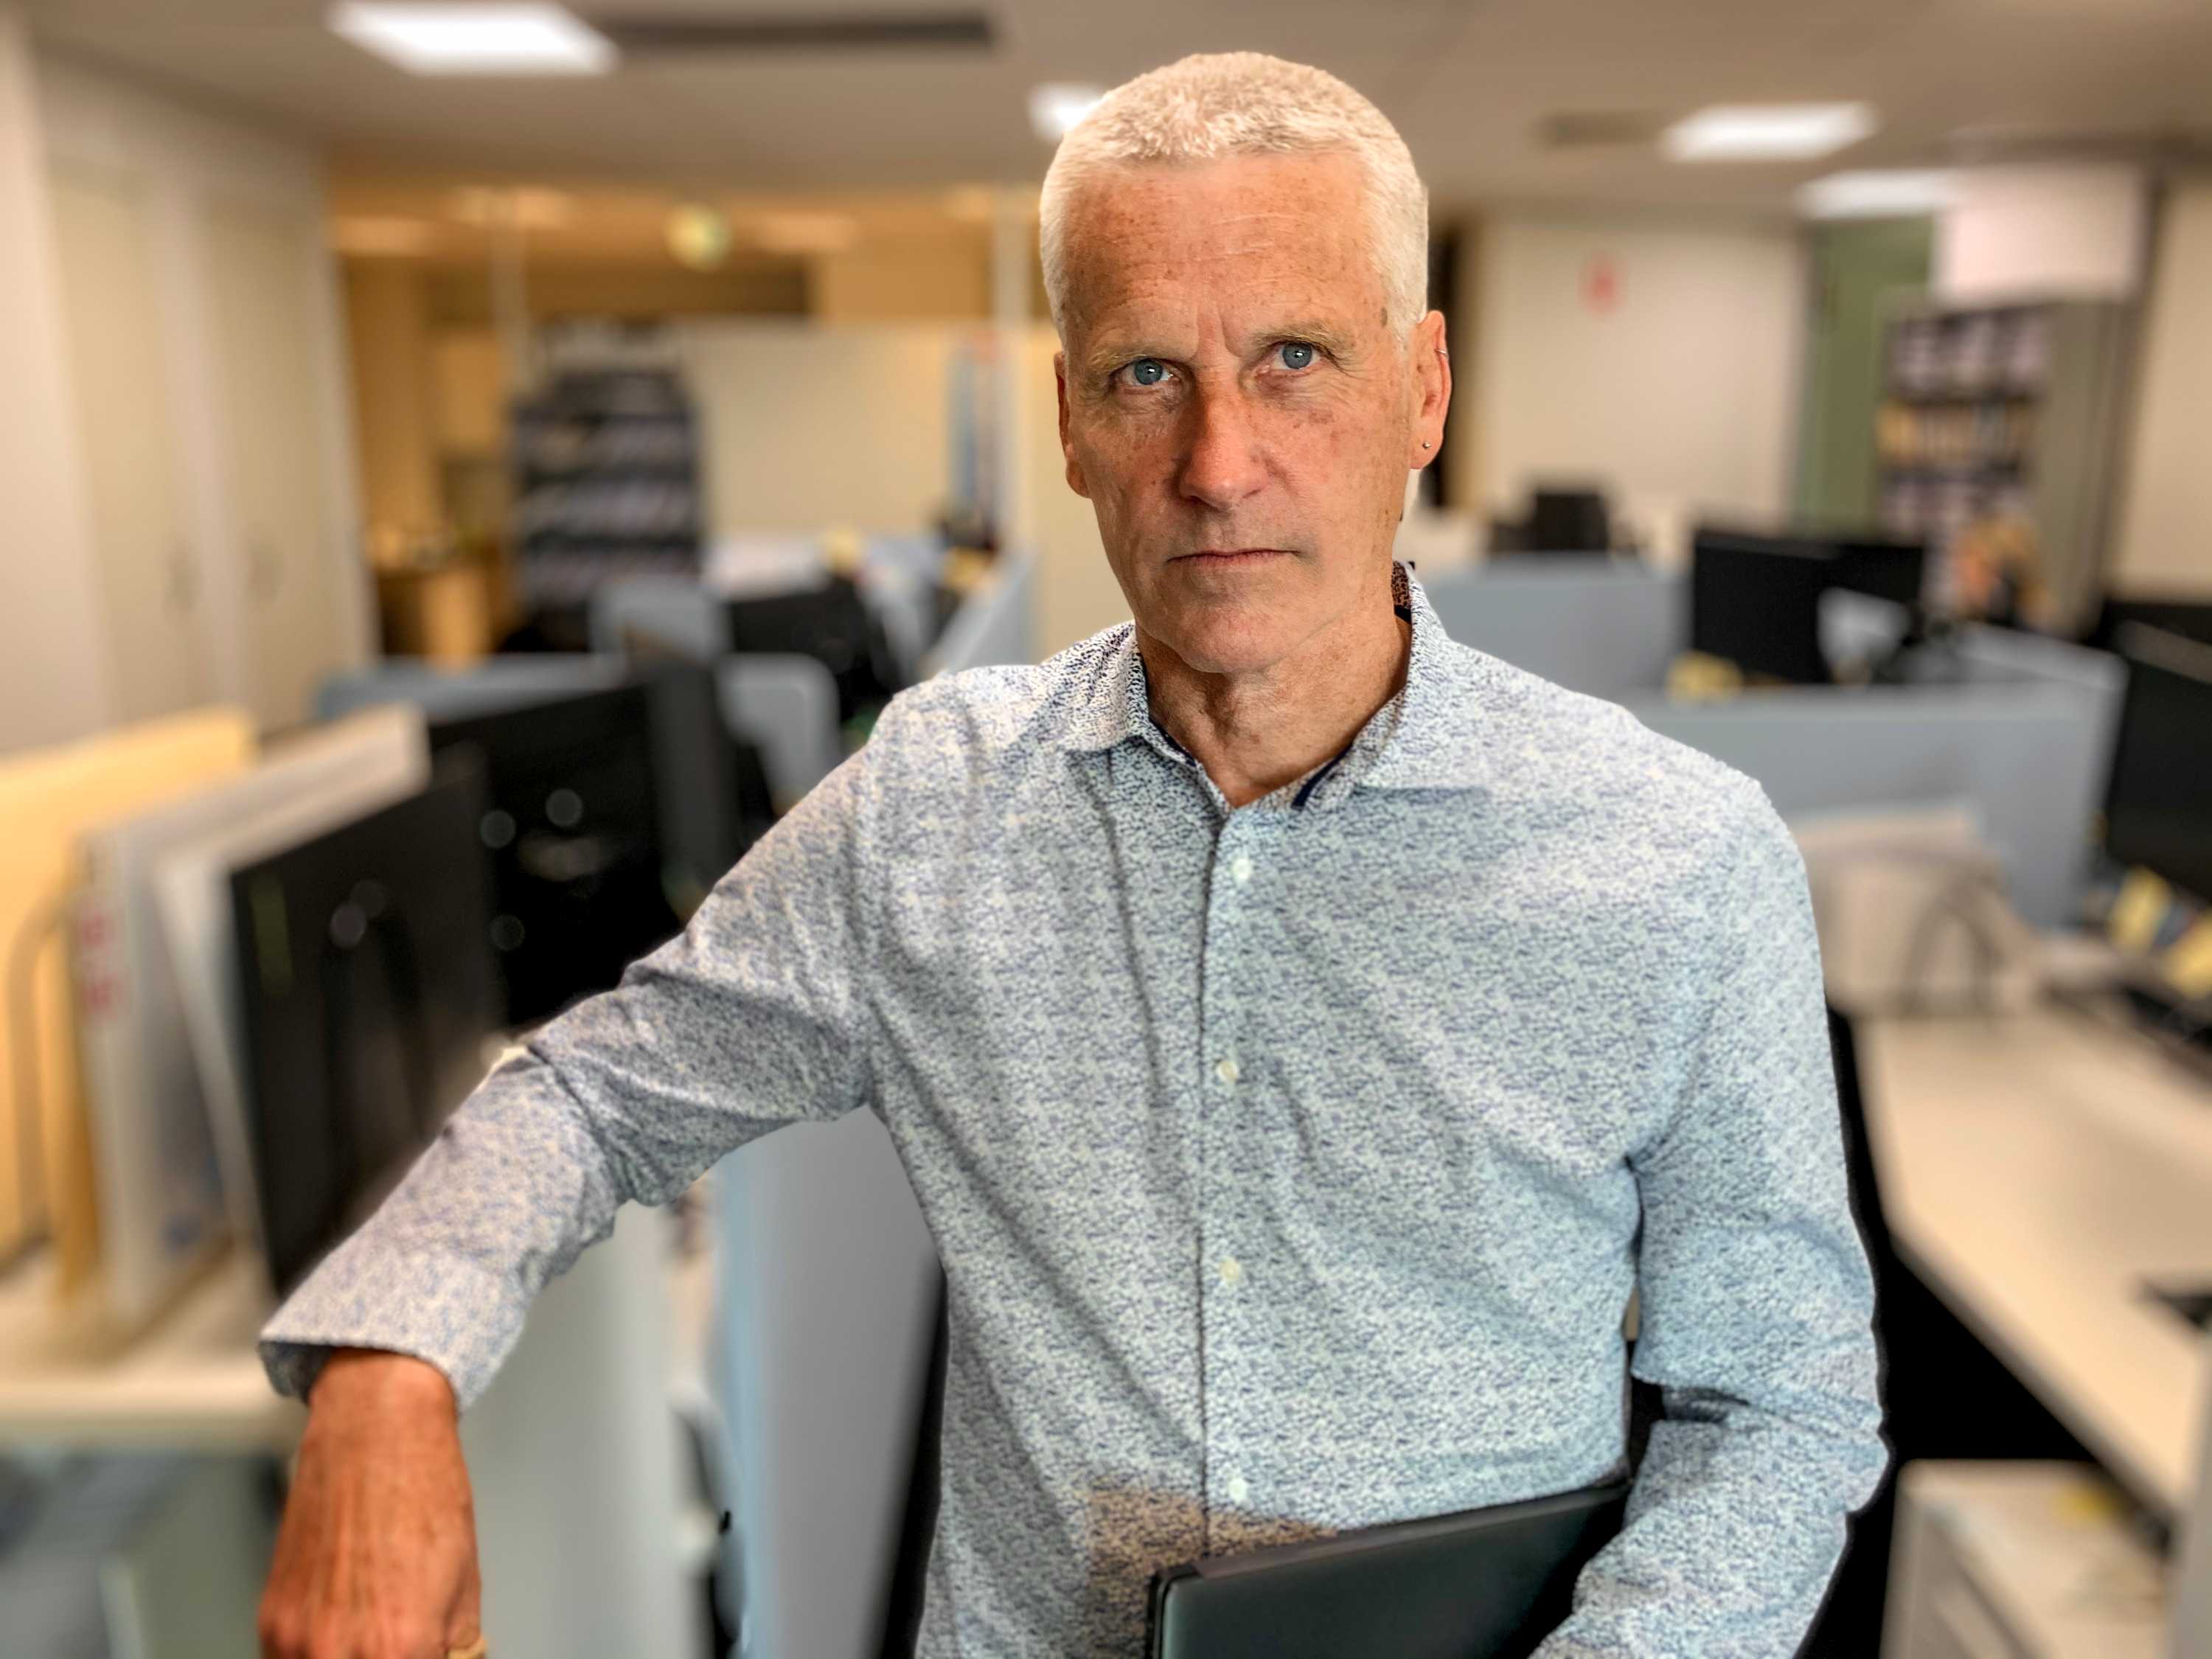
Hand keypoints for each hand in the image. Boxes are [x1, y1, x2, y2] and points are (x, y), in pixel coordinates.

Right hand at [259, 1349, 483, 1658]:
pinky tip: (344, 1626)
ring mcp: (294, 1638)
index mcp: (398, 1649)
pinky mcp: (270, 1619)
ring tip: (371, 1635)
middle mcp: (336, 1652)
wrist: (376, 1437)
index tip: (424, 1655)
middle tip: (399, 1644)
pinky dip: (316, 1653)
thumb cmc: (425, 1496)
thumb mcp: (464, 1588)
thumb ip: (451, 1648)